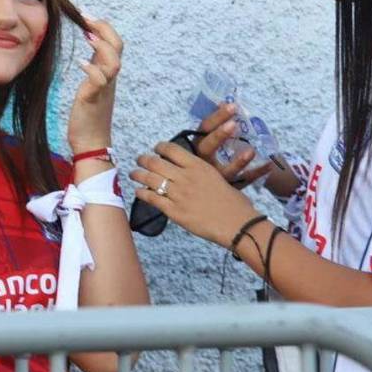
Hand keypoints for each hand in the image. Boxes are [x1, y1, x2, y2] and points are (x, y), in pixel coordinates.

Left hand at [67, 18, 122, 152]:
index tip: (86, 14)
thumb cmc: (89, 116)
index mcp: (109, 73)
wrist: (91, 143)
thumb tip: (90, 44)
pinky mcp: (94, 100)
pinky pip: (99, 82)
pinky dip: (92, 70)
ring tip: (87, 34)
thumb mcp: (93, 84)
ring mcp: (104, 89)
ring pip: (114, 62)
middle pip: (118, 47)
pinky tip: (80, 62)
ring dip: (102, 46)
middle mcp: (110, 79)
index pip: (115, 43)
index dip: (104, 26)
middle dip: (104, 28)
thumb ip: (95, 65)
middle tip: (86, 16)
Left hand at [131, 141, 258, 246]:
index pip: (171, 149)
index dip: (159, 147)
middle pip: (156, 163)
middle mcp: (185, 177)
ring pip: (150, 179)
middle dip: (144, 160)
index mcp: (198, 166)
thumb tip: (189, 172)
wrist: (237, 223)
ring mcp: (178, 194)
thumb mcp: (218, 177)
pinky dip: (142, 194)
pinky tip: (138, 192)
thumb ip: (200, 173)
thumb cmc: (234, 202)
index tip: (155, 149)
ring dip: (138, 175)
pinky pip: (152, 199)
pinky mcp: (175, 212)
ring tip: (133, 174)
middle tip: (139, 160)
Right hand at [195, 103, 302, 196]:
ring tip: (252, 151)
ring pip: (224, 171)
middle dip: (219, 136)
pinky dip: (255, 174)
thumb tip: (225, 101)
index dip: (217, 117)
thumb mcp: (204, 139)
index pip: (204, 128)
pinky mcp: (225, 188)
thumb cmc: (201, 157)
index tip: (232, 106)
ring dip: (238, 162)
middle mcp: (202, 162)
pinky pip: (242, 182)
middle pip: (206, 148)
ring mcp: (213, 177)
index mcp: (196, 145)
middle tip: (234, 125)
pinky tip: (268, 165)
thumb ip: (214, 124)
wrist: (191, 187)